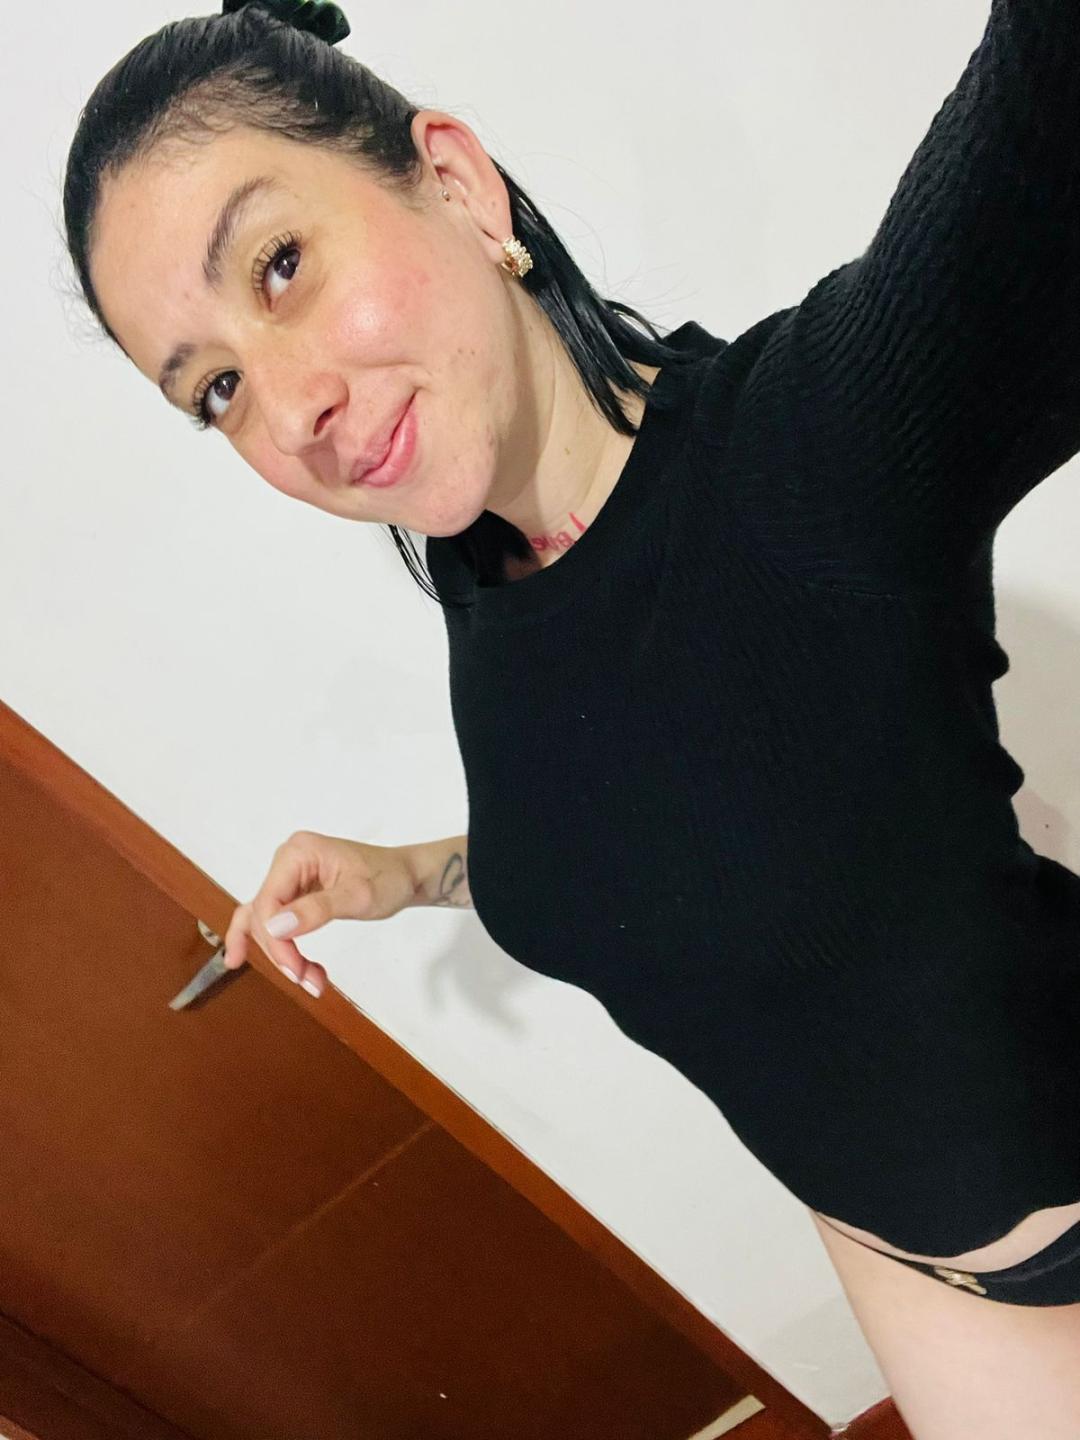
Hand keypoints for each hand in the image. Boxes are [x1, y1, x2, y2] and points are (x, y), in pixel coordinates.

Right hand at [222, 831, 416, 996]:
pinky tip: (249, 959)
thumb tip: (276, 927)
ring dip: (280, 953)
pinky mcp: (296, 891)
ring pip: (266, 921)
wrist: (407, 875)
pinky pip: (275, 920)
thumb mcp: (359, 897)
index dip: (275, 941)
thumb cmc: (389, 879)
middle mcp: (288, 861)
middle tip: (306, 980)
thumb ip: (318, 910)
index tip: (295, 969)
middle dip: (281, 951)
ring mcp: (290, 876)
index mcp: (298, 853)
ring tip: (306, 980)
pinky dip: (273, 943)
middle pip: (263, 915)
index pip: (268, 902)